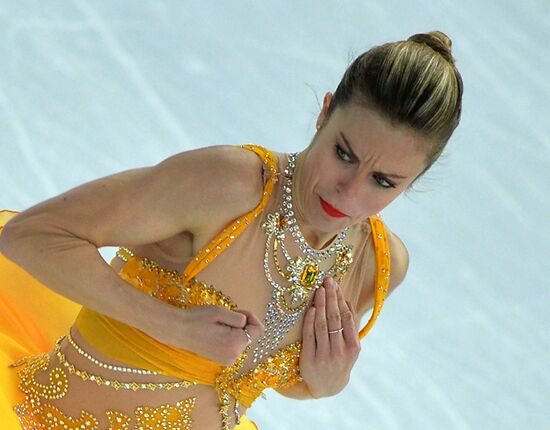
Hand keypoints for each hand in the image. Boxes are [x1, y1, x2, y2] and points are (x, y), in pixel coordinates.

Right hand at [153, 304, 263, 365]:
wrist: (177, 330)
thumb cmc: (197, 318)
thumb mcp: (220, 312)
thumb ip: (239, 318)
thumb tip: (246, 323)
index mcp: (235, 344)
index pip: (258, 330)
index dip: (251, 317)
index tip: (238, 311)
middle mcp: (234, 356)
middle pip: (250, 335)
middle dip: (242, 324)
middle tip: (225, 316)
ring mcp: (228, 360)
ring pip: (242, 340)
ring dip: (235, 330)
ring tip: (218, 325)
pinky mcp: (222, 360)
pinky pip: (234, 345)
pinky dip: (230, 337)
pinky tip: (216, 332)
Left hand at [299, 276, 360, 397]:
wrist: (327, 387)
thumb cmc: (340, 361)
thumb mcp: (350, 347)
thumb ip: (350, 327)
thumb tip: (347, 301)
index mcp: (353, 347)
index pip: (347, 318)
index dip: (341, 300)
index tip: (336, 285)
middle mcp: (340, 351)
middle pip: (335, 319)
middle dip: (331, 298)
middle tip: (327, 281)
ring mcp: (324, 356)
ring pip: (322, 326)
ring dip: (321, 305)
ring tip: (319, 290)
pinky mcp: (309, 359)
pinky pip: (309, 336)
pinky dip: (310, 321)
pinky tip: (311, 309)